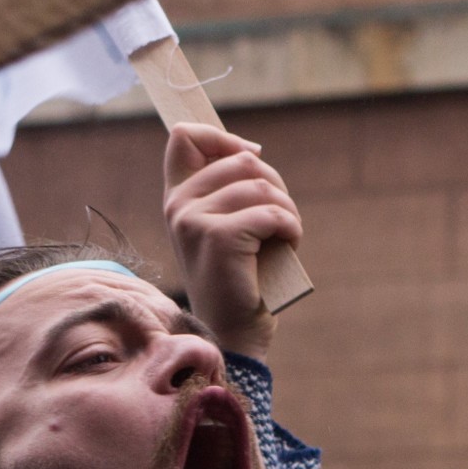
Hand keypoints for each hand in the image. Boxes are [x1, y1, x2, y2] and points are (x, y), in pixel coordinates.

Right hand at [165, 124, 301, 360]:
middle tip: (279, 219)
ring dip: (287, 210)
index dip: (224, 136)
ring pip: (262, 185)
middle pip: (242, 159)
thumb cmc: (239, 278)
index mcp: (176, 199)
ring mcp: (194, 220)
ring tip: (285, 236)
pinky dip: (291, 228)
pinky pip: (271, 213)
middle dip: (275, 185)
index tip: (253, 156)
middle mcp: (178, 205)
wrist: (234, 332)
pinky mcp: (219, 237)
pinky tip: (288, 244)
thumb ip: (227, 189)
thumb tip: (252, 151)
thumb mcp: (226, 227)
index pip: (184, 136)